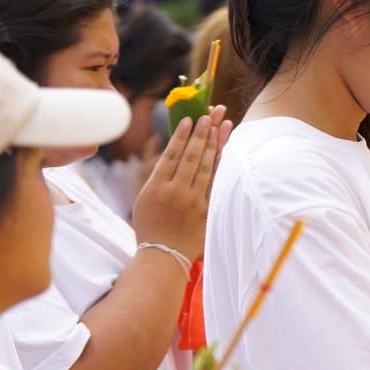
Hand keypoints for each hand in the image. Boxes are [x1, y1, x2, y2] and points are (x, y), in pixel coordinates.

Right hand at [131, 106, 228, 259]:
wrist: (162, 255)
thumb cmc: (150, 226)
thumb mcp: (144, 199)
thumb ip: (158, 176)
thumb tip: (172, 152)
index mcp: (155, 187)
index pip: (172, 155)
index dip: (182, 135)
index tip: (190, 119)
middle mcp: (175, 191)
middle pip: (192, 156)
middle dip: (202, 133)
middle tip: (210, 115)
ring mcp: (192, 200)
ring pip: (206, 166)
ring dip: (215, 143)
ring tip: (222, 124)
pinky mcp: (206, 209)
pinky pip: (215, 182)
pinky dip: (220, 164)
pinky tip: (224, 150)